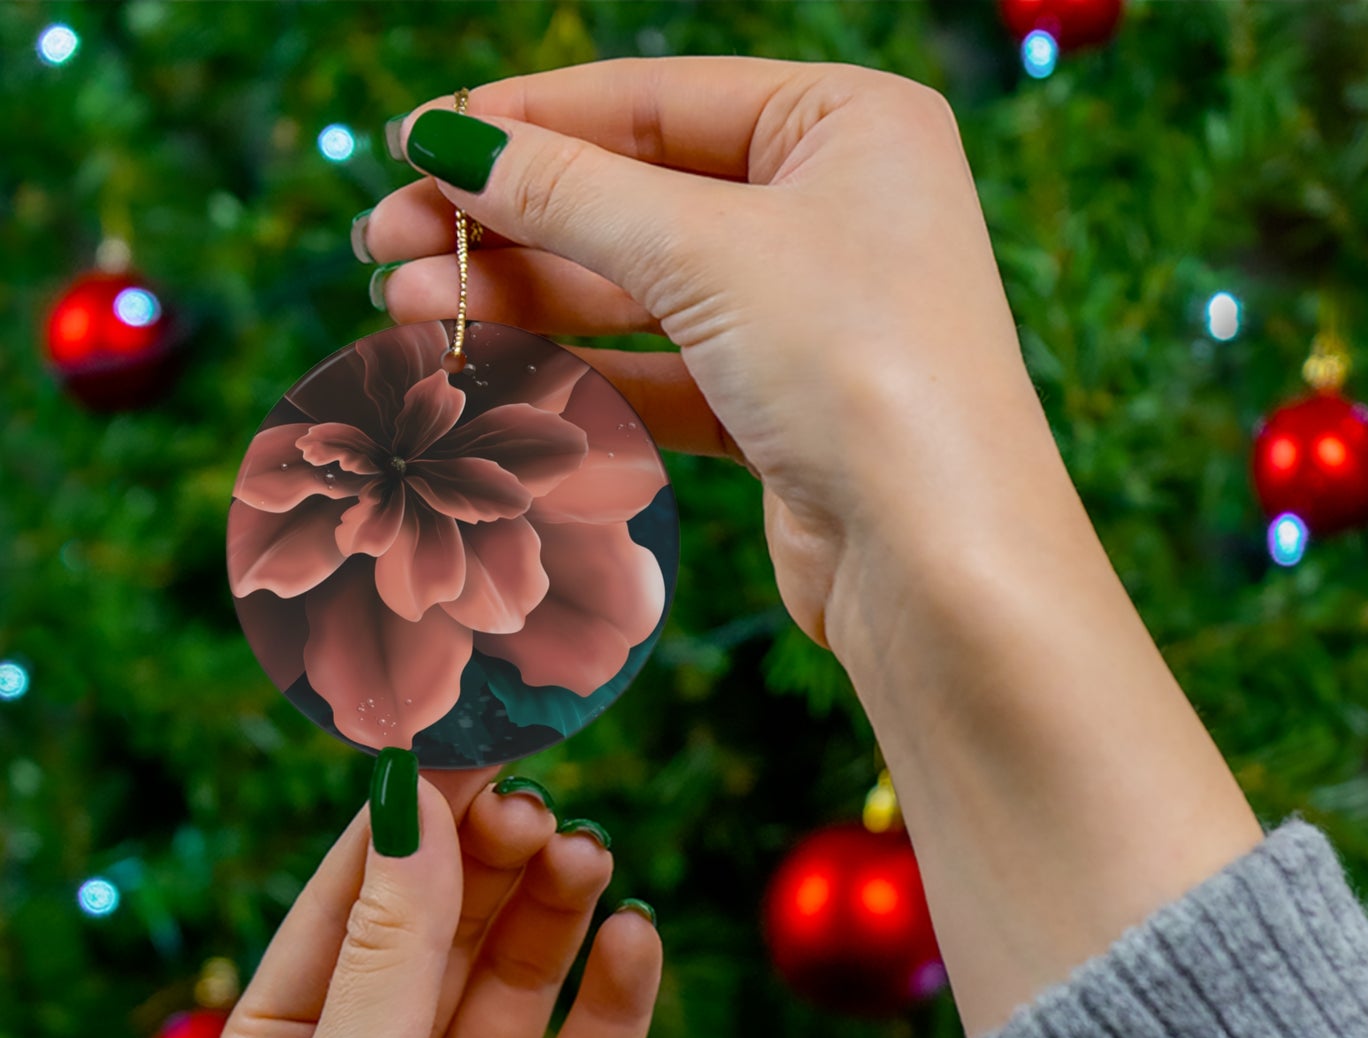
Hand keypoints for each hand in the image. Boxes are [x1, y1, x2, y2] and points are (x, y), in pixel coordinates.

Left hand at [201, 769, 661, 1037]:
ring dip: (555, 912)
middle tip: (539, 805)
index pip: (353, 900)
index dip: (410, 821)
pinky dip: (617, 995)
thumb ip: (392, 947)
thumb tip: (414, 802)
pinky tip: (635, 940)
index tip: (468, 743)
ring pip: (521, 977)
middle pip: (447, 927)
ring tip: (588, 857)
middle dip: (490, 862)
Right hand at [360, 56, 1052, 654]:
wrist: (939, 562)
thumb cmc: (860, 369)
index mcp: (847, 124)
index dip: (525, 121)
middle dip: (507, 220)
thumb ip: (570, 192)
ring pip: (639, 290)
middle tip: (384, 242)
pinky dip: (578, 369)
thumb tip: (447, 140)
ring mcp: (809, 315)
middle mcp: (834, 210)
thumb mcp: (706, 251)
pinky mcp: (782, 409)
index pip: (654, 100)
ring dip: (523, 297)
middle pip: (636, 196)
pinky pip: (661, 370)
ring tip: (404, 306)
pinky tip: (487, 366)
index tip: (413, 142)